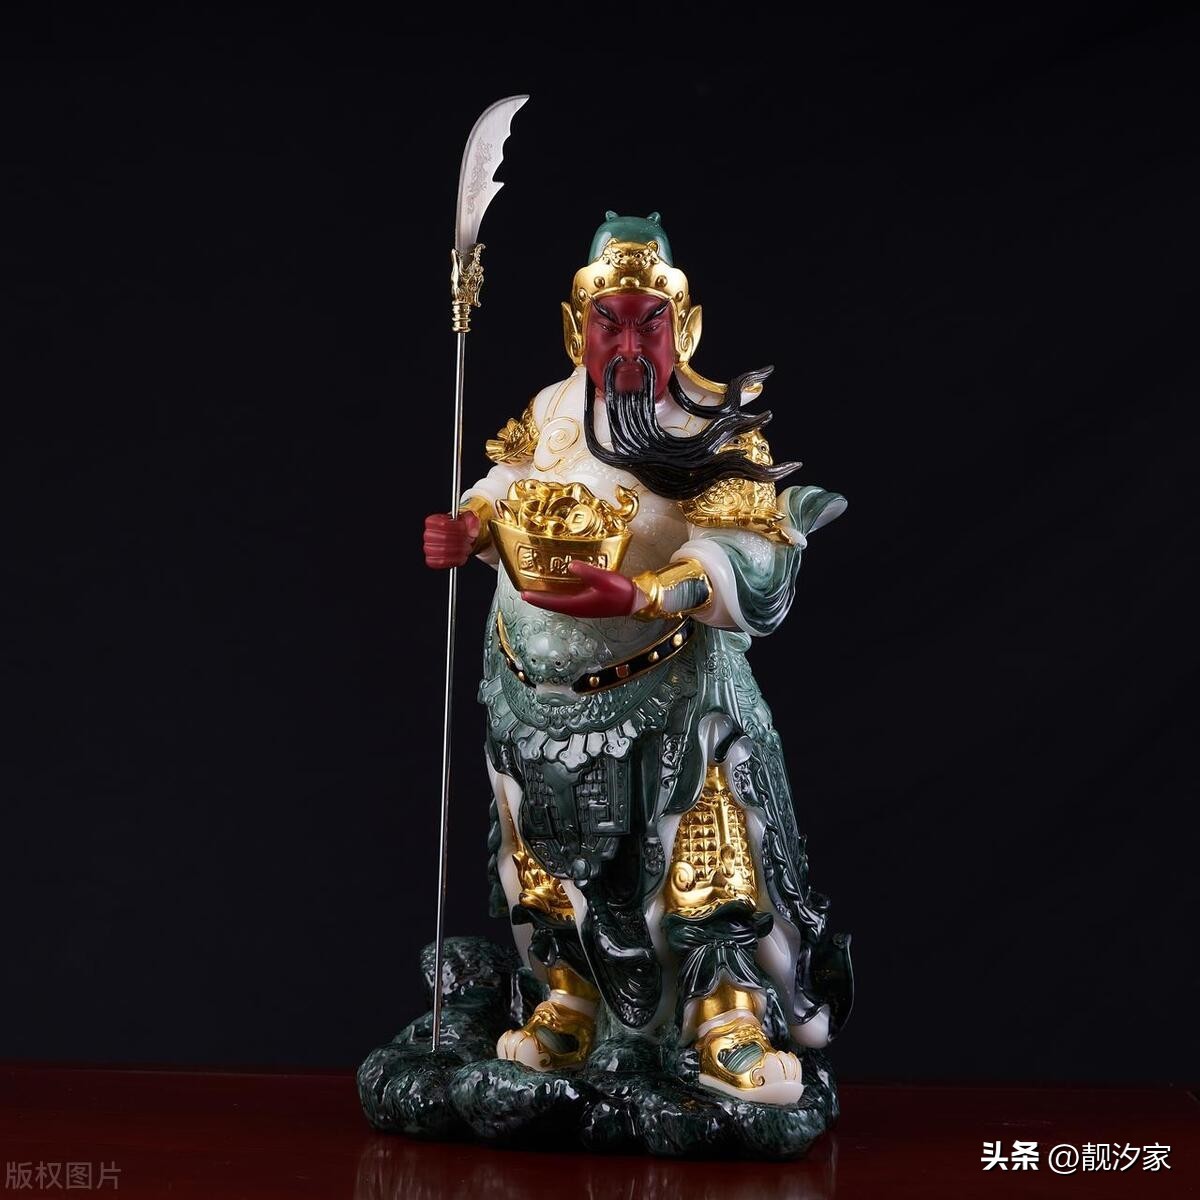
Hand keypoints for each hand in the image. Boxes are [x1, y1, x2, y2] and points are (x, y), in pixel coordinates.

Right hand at [423, 510, 479, 568]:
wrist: (458, 539)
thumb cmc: (460, 528)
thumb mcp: (468, 519)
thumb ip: (472, 521)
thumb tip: (473, 532)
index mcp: (434, 521)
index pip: (443, 524)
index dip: (456, 527)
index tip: (463, 528)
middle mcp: (428, 534)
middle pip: (444, 537)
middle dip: (460, 539)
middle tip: (467, 540)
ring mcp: (429, 548)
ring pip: (444, 551)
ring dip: (459, 550)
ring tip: (465, 548)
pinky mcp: (432, 560)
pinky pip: (441, 562)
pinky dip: (454, 560)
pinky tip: (460, 556)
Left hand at [522, 561, 638, 617]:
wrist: (635, 601)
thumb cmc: (621, 592)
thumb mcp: (604, 578)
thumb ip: (587, 572)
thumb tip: (570, 565)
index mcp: (578, 604)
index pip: (552, 602)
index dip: (537, 598)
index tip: (523, 594)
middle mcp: (578, 608)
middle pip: (553, 604)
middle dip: (539, 598)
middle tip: (524, 591)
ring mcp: (583, 608)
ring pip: (559, 603)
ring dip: (547, 598)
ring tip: (537, 590)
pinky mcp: (588, 604)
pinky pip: (567, 601)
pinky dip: (558, 596)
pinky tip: (558, 589)